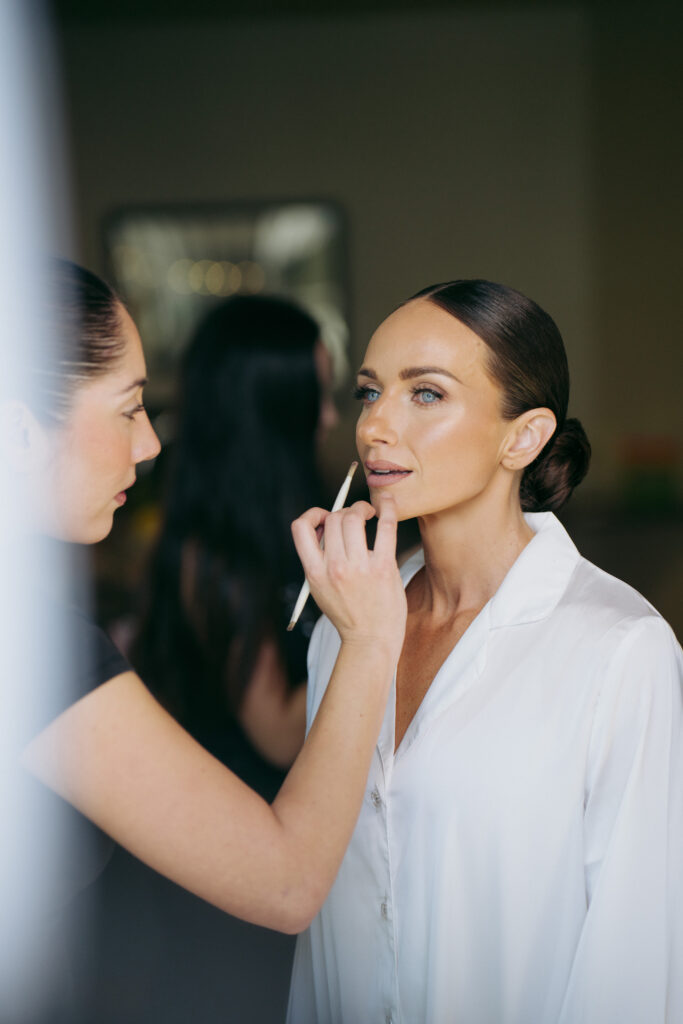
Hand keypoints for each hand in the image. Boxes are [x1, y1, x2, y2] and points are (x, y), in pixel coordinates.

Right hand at [291, 495, 406, 658]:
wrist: (371, 641)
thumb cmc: (349, 614)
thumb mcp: (320, 589)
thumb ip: (319, 561)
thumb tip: (327, 527)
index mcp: (314, 572)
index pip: (300, 528)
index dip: (312, 514)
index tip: (325, 517)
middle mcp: (334, 567)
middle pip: (333, 518)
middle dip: (344, 511)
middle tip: (356, 516)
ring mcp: (358, 567)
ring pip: (354, 516)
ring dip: (362, 508)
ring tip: (369, 513)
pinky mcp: (383, 567)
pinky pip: (385, 526)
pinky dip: (387, 507)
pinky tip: (388, 503)